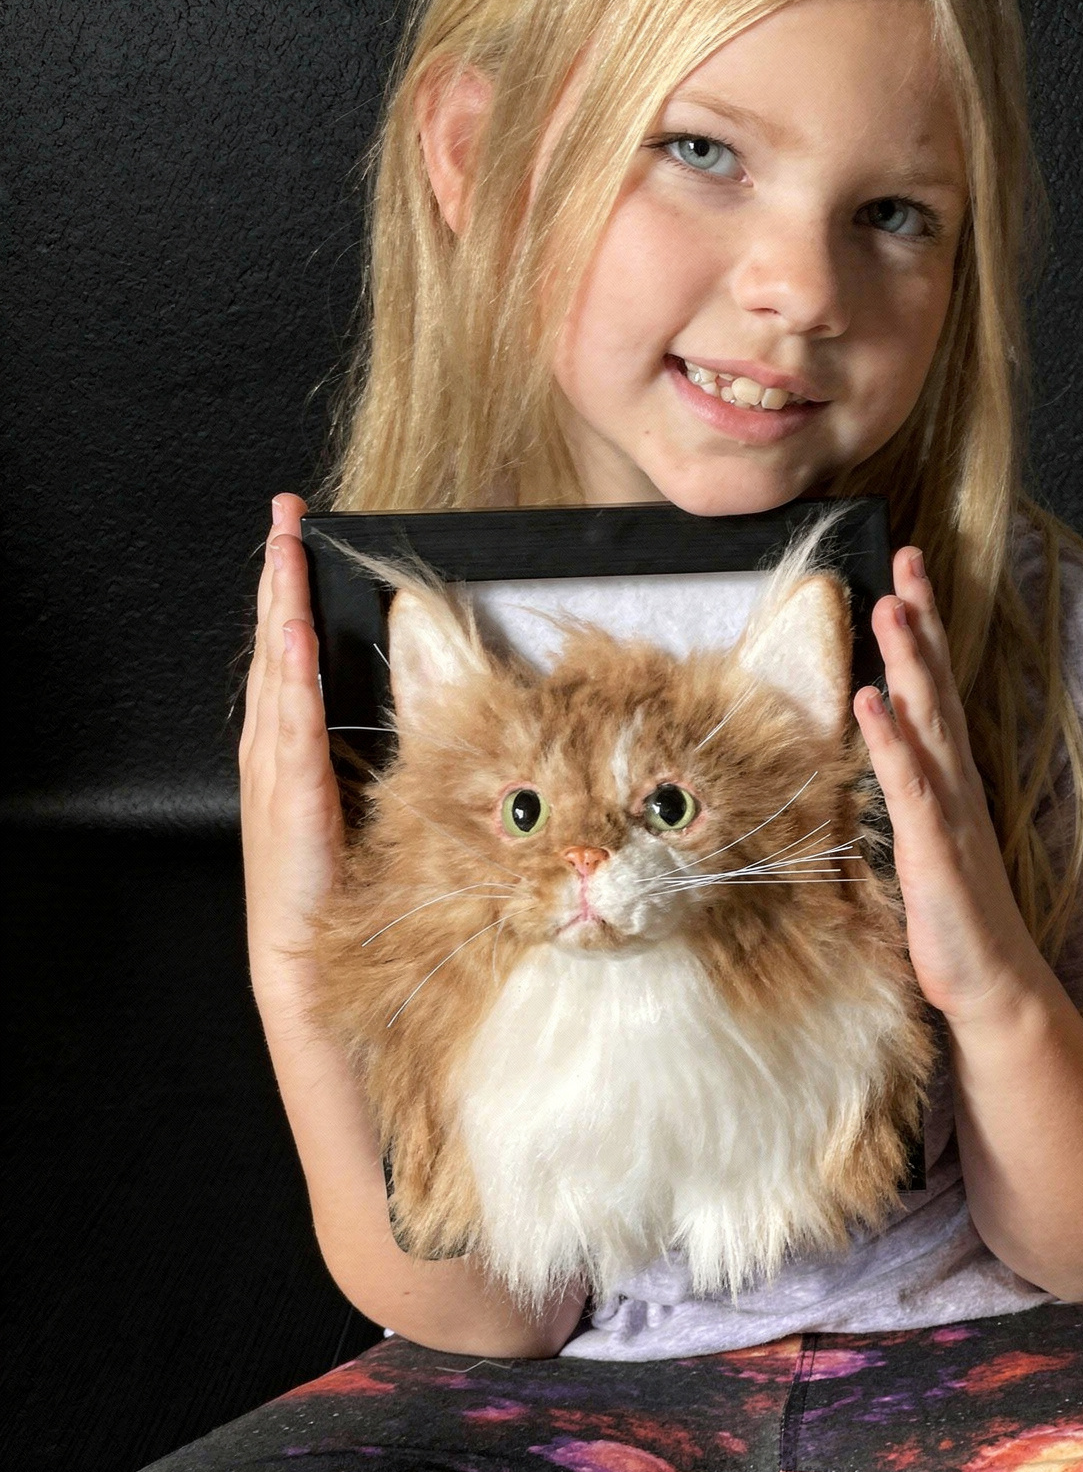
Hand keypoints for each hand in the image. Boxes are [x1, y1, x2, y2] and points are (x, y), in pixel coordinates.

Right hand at [240, 493, 342, 1013]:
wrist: (303, 955)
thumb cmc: (336, 887)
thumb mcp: (360, 804)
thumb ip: (375, 753)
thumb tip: (420, 705)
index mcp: (292, 748)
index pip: (289, 654)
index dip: (290, 594)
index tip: (296, 538)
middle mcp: (275, 750)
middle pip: (273, 646)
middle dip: (277, 578)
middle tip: (284, 516)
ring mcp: (276, 772)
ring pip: (276, 672)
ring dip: (279, 607)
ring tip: (285, 549)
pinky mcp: (289, 799)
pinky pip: (290, 727)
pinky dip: (291, 679)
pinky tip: (294, 636)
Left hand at [853, 546, 1047, 1025]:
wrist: (993, 983)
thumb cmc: (956, 922)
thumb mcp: (926, 848)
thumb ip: (910, 799)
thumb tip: (885, 756)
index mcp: (950, 783)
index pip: (935, 694)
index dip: (924, 635)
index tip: (908, 579)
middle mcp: (955, 786)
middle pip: (938, 689)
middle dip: (923, 622)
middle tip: (908, 558)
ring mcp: (948, 814)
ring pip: (929, 724)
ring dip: (909, 664)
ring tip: (888, 607)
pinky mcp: (935, 850)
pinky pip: (910, 787)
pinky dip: (890, 742)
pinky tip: (870, 702)